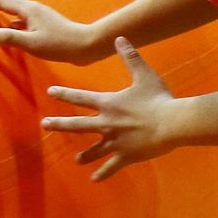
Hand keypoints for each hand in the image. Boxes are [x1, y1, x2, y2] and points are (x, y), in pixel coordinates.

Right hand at [0, 0, 96, 63]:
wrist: (85, 45)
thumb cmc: (60, 45)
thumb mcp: (32, 43)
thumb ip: (9, 38)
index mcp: (28, 10)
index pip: (0, 1)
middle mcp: (33, 9)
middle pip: (6, 0)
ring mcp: (39, 16)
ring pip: (13, 8)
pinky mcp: (44, 24)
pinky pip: (21, 18)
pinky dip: (9, 20)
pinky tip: (8, 27)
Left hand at [43, 37, 177, 181]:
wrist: (172, 123)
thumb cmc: (158, 98)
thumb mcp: (144, 74)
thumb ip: (130, 56)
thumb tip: (120, 37)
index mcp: (109, 103)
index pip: (81, 97)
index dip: (65, 93)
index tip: (51, 91)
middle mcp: (106, 123)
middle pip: (77, 124)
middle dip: (60, 124)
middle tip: (45, 124)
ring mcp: (115, 141)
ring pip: (94, 150)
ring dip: (85, 155)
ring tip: (76, 160)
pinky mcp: (126, 155)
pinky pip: (112, 166)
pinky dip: (103, 173)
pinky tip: (95, 179)